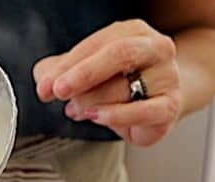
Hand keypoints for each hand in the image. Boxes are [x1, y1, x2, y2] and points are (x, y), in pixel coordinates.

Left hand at [33, 19, 181, 146]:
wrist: (160, 103)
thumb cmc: (122, 84)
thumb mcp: (88, 72)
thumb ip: (62, 72)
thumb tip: (44, 81)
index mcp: (133, 32)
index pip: (98, 43)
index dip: (68, 65)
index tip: (46, 85)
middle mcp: (155, 48)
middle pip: (119, 54)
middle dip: (83, 74)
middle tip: (58, 90)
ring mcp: (167, 77)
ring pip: (124, 87)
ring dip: (91, 102)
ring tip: (75, 110)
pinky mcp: (170, 106)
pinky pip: (143, 111)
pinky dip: (115, 116)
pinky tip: (96, 117)